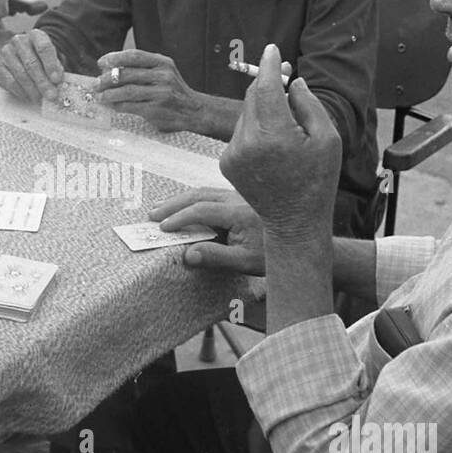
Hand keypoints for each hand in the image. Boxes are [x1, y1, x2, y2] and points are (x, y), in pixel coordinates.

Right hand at [0, 28, 63, 102]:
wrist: (26, 58)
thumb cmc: (42, 61)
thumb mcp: (53, 61)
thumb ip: (56, 70)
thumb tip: (57, 84)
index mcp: (35, 35)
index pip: (44, 47)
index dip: (50, 65)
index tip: (56, 80)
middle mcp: (19, 41)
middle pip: (31, 63)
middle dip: (43, 83)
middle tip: (51, 96)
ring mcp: (6, 52)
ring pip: (20, 74)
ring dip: (32, 90)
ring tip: (41, 99)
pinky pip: (10, 81)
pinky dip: (21, 92)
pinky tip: (29, 97)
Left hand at [94, 49, 202, 132]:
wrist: (195, 111)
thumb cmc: (173, 91)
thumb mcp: (163, 73)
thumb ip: (142, 69)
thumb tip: (110, 69)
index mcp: (163, 63)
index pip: (135, 56)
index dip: (115, 57)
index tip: (101, 63)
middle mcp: (163, 75)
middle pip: (128, 73)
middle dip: (107, 78)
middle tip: (95, 83)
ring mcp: (161, 92)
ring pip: (127, 90)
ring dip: (109, 94)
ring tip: (99, 96)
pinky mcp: (157, 109)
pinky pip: (131, 106)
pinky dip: (118, 105)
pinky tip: (110, 105)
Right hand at [149, 188, 265, 274]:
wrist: (299, 240)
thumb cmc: (273, 253)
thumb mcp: (245, 262)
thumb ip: (216, 258)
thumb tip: (187, 255)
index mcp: (239, 212)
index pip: (201, 211)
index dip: (179, 218)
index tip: (161, 228)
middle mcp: (238, 198)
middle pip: (198, 195)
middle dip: (173, 205)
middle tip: (152, 216)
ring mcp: (239, 195)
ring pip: (204, 191)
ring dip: (180, 200)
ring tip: (161, 210)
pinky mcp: (240, 197)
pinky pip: (212, 193)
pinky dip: (193, 199)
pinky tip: (183, 207)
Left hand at [219, 43, 340, 240]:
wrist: (295, 221)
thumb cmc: (317, 180)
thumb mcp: (328, 139)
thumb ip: (310, 104)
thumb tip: (293, 82)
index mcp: (274, 136)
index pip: (266, 88)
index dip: (270, 65)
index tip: (273, 49)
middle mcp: (248, 143)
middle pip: (254, 97)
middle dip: (269, 83)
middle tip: (287, 75)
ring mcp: (233, 154)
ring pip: (246, 114)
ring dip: (264, 109)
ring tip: (287, 123)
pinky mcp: (226, 162)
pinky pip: (241, 132)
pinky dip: (255, 128)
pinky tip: (273, 144)